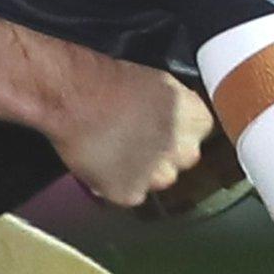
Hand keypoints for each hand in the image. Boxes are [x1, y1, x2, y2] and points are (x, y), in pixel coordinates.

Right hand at [54, 60, 212, 207]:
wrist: (72, 96)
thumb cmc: (108, 80)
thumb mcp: (159, 81)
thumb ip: (178, 105)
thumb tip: (181, 117)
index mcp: (195, 120)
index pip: (201, 131)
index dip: (178, 128)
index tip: (162, 124)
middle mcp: (184, 151)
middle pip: (183, 158)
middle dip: (165, 151)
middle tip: (138, 138)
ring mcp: (157, 176)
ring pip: (158, 179)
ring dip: (143, 170)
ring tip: (116, 150)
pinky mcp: (130, 193)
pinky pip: (130, 193)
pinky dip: (117, 183)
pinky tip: (102, 163)